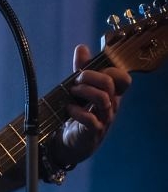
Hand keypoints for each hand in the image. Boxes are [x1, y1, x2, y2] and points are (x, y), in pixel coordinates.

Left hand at [53, 44, 131, 165]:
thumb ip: (81, 70)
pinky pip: (91, 120)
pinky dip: (77, 112)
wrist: (69, 143)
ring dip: (84, 91)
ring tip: (72, 93)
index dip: (108, 69)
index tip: (88, 70)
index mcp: (110, 94)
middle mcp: (110, 106)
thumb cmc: (77, 114)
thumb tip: (82, 48)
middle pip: (111, 84)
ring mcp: (103, 120)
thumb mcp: (79, 89)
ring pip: (103, 99)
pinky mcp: (92, 133)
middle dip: (90, 76)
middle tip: (76, 80)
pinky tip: (69, 109)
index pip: (122, 78)